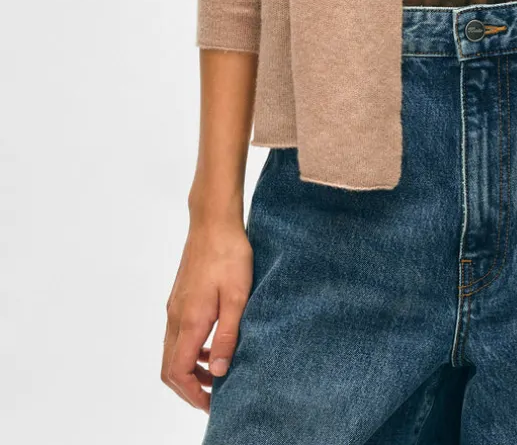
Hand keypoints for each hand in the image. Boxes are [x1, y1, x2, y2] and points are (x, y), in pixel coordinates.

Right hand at [161, 219, 252, 411]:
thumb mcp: (238, 297)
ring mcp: (175, 306)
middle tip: (213, 396)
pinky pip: (178, 334)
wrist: (213, 221)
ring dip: (190, 368)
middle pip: (169, 367)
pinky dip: (191, 349)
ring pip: (173, 351)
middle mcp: (175, 317)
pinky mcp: (180, 297)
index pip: (177, 372)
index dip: (191, 393)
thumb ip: (228, 335)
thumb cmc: (229, 255)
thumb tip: (219, 371)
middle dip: (189, 387)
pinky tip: (212, 344)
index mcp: (189, 320)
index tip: (210, 403)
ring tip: (217, 372)